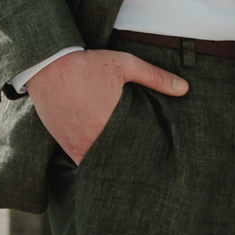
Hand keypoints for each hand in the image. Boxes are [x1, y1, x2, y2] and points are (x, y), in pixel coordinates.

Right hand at [24, 48, 186, 161]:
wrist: (49, 66)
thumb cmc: (89, 64)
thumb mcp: (125, 65)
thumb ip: (156, 77)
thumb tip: (185, 88)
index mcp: (111, 122)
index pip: (135, 149)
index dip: (146, 157)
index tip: (156, 162)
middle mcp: (92, 139)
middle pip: (117, 161)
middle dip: (130, 163)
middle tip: (144, 170)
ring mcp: (76, 144)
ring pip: (98, 164)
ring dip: (110, 164)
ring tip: (125, 166)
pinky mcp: (64, 144)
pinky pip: (81, 161)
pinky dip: (92, 161)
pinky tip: (102, 159)